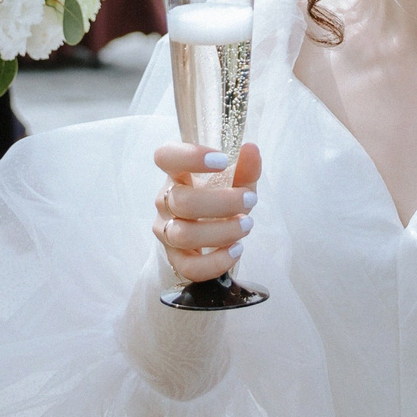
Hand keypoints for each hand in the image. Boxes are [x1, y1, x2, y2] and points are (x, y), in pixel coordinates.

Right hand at [151, 142, 259, 284]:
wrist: (213, 233)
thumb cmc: (222, 200)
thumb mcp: (238, 181)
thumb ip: (245, 167)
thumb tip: (251, 149)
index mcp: (177, 173)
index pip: (166, 156)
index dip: (190, 156)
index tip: (222, 160)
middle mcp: (166, 200)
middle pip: (181, 201)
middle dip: (222, 202)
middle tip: (250, 199)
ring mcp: (166, 230)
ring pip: (184, 235)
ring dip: (222, 231)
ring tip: (247, 224)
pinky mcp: (175, 258)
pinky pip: (189, 266)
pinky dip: (216, 261)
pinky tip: (236, 250)